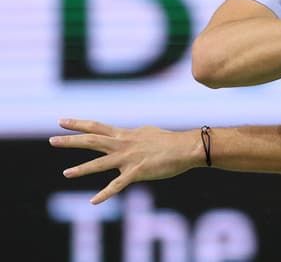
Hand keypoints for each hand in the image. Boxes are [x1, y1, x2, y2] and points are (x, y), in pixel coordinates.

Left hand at [49, 118, 201, 204]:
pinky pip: (117, 185)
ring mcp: (129, 158)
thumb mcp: (147, 133)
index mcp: (125, 135)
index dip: (78, 124)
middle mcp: (123, 144)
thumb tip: (129, 135)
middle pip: (93, 141)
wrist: (185, 147)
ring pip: (101, 163)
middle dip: (71, 140)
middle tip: (52, 140)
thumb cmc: (170, 141)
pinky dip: (105, 194)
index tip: (61, 121)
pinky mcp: (137, 172)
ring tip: (67, 173)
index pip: (97, 127)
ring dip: (82, 169)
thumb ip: (134, 136)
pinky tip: (93, 201)